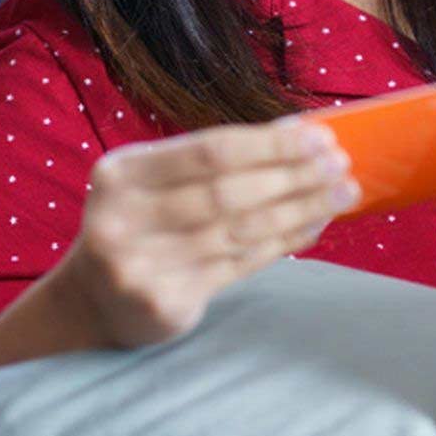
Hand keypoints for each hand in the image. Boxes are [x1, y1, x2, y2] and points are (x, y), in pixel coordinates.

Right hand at [73, 115, 358, 349]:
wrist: (94, 299)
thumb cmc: (142, 223)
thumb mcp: (157, 182)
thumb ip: (213, 162)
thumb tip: (297, 132)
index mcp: (123, 173)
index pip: (211, 150)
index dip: (271, 143)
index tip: (319, 136)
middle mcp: (125, 217)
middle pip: (230, 191)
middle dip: (294, 175)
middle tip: (340, 165)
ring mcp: (142, 264)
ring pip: (242, 230)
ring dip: (301, 209)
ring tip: (342, 193)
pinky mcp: (165, 303)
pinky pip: (241, 265)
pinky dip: (285, 242)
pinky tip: (313, 226)